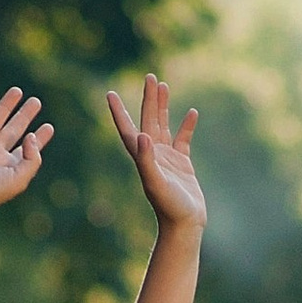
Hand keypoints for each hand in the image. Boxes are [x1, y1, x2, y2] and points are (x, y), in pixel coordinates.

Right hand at [0, 85, 51, 221]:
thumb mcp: (18, 179)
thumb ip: (32, 159)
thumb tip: (32, 135)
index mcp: (9, 166)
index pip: (27, 149)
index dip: (39, 138)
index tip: (49, 126)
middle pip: (13, 129)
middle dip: (24, 115)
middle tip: (36, 101)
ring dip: (6, 105)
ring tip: (18, 91)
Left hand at [107, 71, 205, 231]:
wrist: (185, 225)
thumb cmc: (169, 207)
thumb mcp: (156, 182)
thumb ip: (147, 159)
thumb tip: (142, 135)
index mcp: (142, 157)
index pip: (128, 129)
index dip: (119, 112)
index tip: (110, 94)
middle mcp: (152, 154)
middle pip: (147, 120)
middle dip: (148, 99)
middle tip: (149, 77)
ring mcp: (167, 158)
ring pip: (163, 125)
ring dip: (163, 106)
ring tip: (163, 85)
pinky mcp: (183, 164)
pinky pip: (183, 139)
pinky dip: (187, 125)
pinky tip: (192, 112)